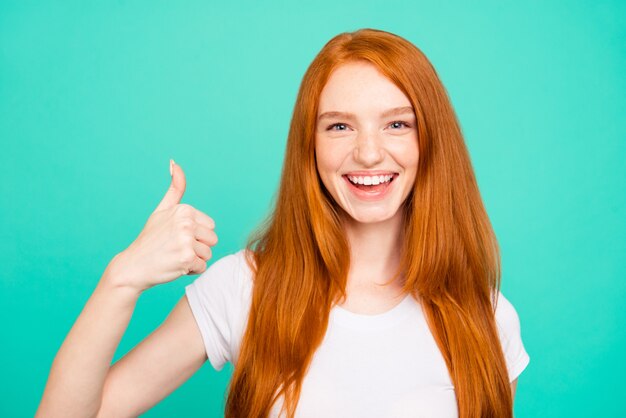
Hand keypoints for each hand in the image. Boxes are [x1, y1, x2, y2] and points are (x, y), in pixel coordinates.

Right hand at [107, 160, 217, 291]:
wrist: (133, 266)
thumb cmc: (150, 239)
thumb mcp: (162, 210)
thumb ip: (174, 188)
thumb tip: (175, 162)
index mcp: (184, 209)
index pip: (210, 227)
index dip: (195, 235)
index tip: (176, 236)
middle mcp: (186, 222)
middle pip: (212, 240)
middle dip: (197, 248)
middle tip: (175, 248)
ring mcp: (186, 240)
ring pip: (208, 254)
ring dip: (194, 260)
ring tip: (174, 256)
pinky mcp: (187, 257)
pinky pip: (202, 267)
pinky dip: (190, 270)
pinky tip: (174, 266)